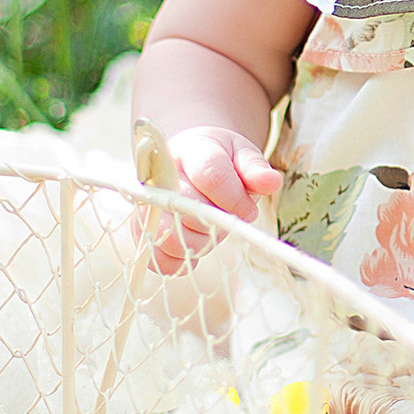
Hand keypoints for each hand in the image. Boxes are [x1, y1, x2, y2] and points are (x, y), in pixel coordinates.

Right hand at [150, 126, 282, 272]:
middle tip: (226, 218)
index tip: (249, 210)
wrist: (190, 162)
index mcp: (190, 151)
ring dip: (198, 242)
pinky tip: (194, 249)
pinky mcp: (142, 230)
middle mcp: (161, 176)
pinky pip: (156, 257)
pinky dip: (179, 262)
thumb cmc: (219, 160)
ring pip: (169, 235)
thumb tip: (271, 182)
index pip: (210, 175)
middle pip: (188, 207)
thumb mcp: (241, 155)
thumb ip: (255, 168)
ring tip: (209, 230)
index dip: (234, 198)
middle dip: (216, 221)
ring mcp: (147, 204)